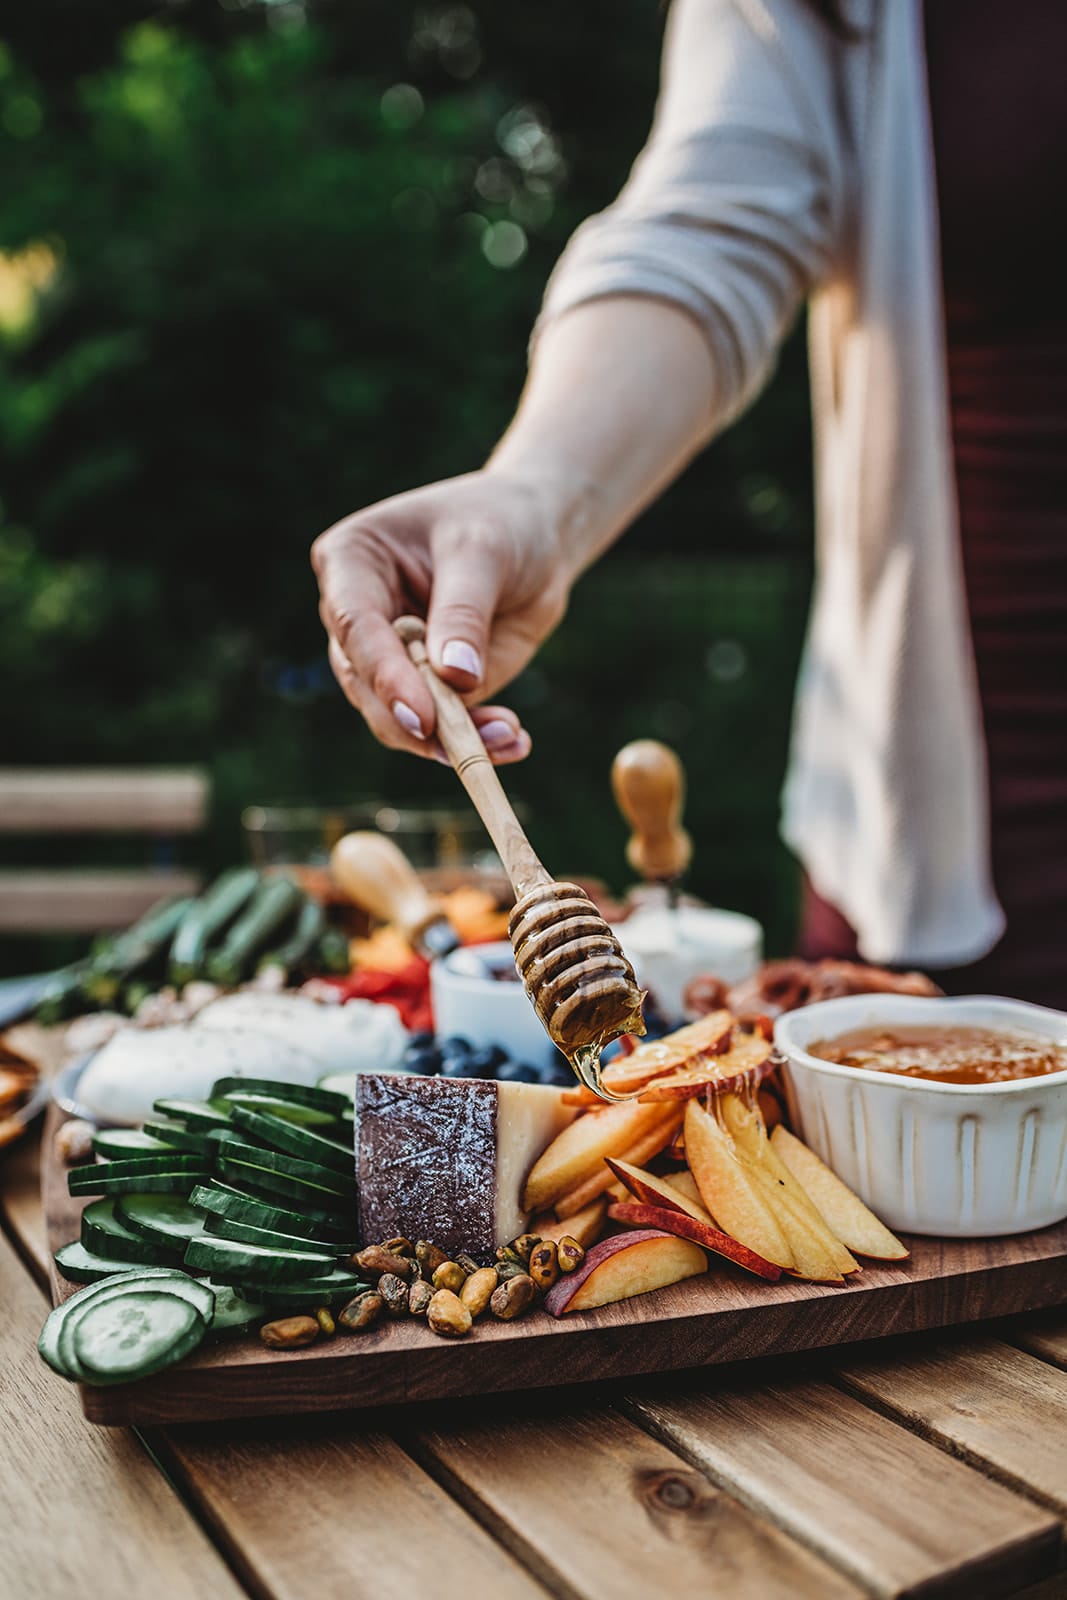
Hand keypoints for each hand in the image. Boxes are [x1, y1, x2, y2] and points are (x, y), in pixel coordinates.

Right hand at [312, 470, 570, 762]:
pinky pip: (440, 729)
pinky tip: (513, 741)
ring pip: (398, 719)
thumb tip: (455, 678)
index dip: (384, 674)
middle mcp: (356, 616)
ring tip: (508, 737)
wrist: (537, 536)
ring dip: (452, 740)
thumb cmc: (500, 523)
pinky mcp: (426, 688)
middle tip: (468, 748)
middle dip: (417, 723)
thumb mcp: (484, 552)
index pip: (354, 625)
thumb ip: (464, 612)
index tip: (422, 717)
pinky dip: (477, 742)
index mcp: (350, 562)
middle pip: (366, 685)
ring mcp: (388, 658)